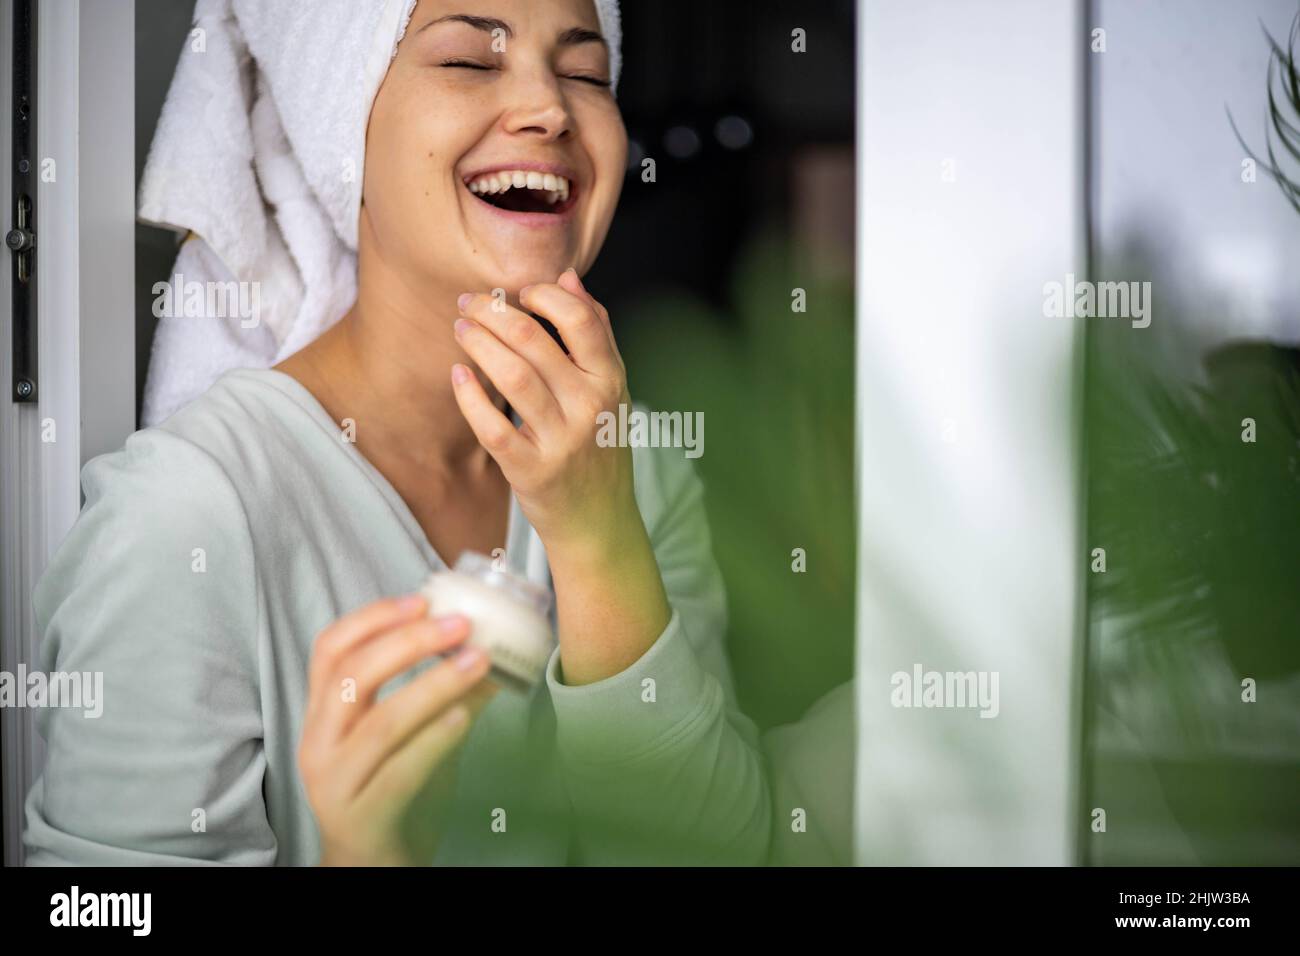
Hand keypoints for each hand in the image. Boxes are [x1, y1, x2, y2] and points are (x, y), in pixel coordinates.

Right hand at [299, 595, 497, 865]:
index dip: (372, 617)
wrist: (374, 863)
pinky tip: (465, 717)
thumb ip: (437, 694)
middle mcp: (319, 743)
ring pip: (380, 723)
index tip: (420, 599)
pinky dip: (433, 739)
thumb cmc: (392, 788)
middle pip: (351, 676)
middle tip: (460, 625)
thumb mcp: (409, 732)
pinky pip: (399, 771)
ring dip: (434, 685)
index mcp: (323, 713)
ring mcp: (336, 783)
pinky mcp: (363, 816)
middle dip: (408, 642)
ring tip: (478, 662)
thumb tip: (488, 645)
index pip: (329, 649)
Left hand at [450, 268, 637, 557]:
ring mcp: (561, 442)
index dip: (545, 296)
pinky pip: (493, 428)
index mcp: (611, 382)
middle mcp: (590, 408)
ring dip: (478, 344)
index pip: (581, 320)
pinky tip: (457, 376)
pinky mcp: (531, 472)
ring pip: (512, 377)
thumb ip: (595, 334)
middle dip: (493, 312)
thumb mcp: (612, 391)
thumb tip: (568, 277)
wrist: (600, 522)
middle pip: (534, 341)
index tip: (520, 291)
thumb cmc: (600, 448)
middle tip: (469, 302)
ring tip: (460, 328)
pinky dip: (470, 398)